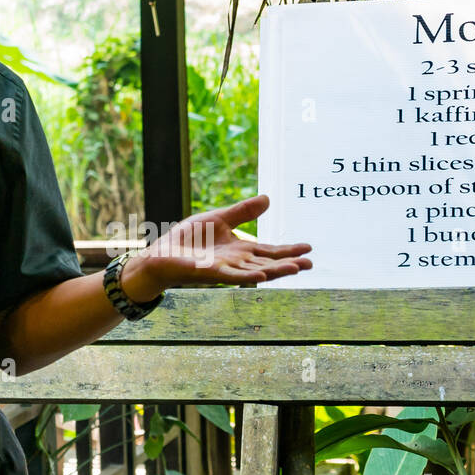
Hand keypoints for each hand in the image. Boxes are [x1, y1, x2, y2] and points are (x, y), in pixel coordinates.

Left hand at [122, 194, 311, 295]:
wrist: (162, 254)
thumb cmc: (189, 239)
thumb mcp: (219, 219)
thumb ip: (243, 212)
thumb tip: (268, 198)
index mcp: (240, 250)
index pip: (269, 250)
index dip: (288, 250)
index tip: (309, 248)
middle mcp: (237, 262)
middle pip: (268, 263)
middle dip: (289, 263)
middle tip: (311, 263)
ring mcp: (226, 269)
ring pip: (256, 271)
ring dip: (275, 271)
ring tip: (296, 269)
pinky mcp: (211, 273)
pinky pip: (233, 276)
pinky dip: (248, 276)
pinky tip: (262, 275)